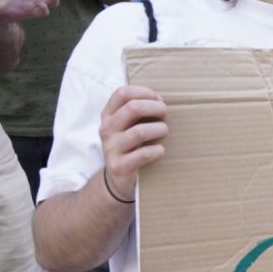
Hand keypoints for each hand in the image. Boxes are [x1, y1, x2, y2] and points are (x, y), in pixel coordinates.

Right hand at [99, 86, 168, 201]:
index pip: (122, 93)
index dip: (144, 92)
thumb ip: (140, 112)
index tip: (157, 99)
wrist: (117, 178)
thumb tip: (160, 101)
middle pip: (132, 108)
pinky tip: (161, 150)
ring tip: (165, 131)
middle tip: (165, 114)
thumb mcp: (129, 126)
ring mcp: (111, 148)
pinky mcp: (120, 166)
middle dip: (156, 108)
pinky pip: (143, 154)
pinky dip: (157, 150)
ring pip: (139, 132)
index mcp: (108, 115)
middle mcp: (107, 129)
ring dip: (159, 129)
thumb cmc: (130, 145)